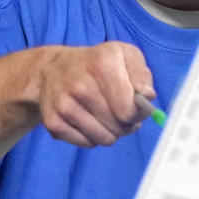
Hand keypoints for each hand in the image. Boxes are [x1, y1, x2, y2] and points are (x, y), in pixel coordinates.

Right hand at [34, 42, 155, 147]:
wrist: (51, 69)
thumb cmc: (95, 63)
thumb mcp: (124, 55)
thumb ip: (141, 75)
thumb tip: (146, 96)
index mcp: (103, 65)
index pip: (129, 110)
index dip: (138, 112)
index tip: (135, 105)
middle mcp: (81, 86)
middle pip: (119, 127)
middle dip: (126, 122)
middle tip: (120, 109)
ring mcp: (65, 105)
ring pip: (105, 139)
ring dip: (111, 131)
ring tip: (105, 114)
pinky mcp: (53, 122)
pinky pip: (88, 143)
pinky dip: (92, 136)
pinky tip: (88, 118)